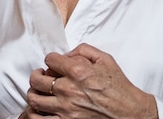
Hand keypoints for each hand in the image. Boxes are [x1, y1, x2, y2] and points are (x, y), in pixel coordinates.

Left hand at [26, 43, 157, 117]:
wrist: (129, 112)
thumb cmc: (118, 87)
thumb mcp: (105, 59)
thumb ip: (84, 50)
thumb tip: (67, 54)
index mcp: (78, 71)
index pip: (50, 59)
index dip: (51, 59)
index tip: (54, 63)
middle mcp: (68, 89)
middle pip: (36, 79)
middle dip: (37, 74)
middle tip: (41, 75)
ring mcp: (65, 109)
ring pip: (34, 99)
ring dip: (33, 93)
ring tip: (38, 92)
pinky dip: (34, 113)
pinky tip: (40, 109)